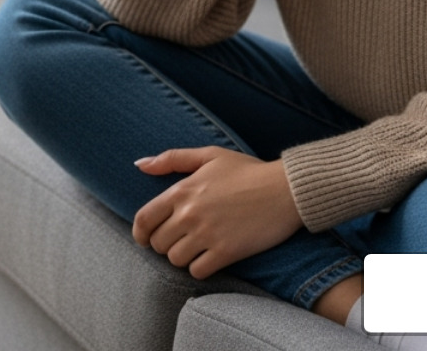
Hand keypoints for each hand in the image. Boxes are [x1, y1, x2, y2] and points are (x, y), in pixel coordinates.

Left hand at [131, 147, 302, 279]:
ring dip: (183, 257)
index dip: (140, 233)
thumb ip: (171, 158)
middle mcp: (189, 214)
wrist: (286, 189)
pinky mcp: (226, 252)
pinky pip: (197, 271)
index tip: (145, 239)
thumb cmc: (248, 170)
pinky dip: (200, 268)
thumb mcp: (209, 155)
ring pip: (175, 259)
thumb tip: (140, 165)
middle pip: (158, 243)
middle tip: (180, 240)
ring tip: (196, 249)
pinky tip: (210, 259)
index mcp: (181, 191)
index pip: (144, 219)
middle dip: (165, 244)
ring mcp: (207, 234)